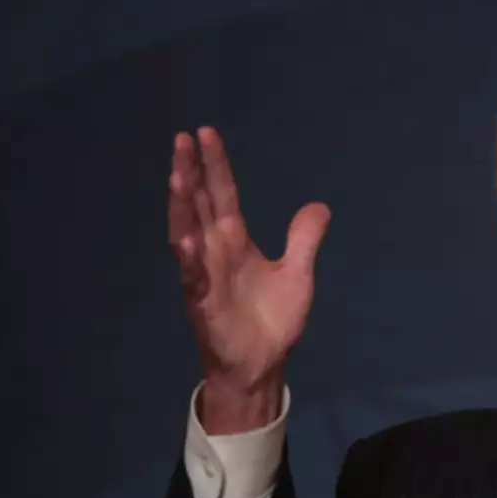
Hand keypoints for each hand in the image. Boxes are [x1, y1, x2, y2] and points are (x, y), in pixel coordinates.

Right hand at [168, 127, 329, 428]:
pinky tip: (186, 240)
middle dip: (189, 173)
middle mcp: (214, 252)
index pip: (222, 194)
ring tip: (177, 176)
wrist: (263, 364)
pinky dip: (190, 260)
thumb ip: (304, 239)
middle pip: (198, 205)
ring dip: (181, 207)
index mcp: (234, 241)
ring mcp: (205, 276)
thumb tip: (319, 206)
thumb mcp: (298, 273)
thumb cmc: (272, 320)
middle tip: (182, 139)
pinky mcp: (203, 304)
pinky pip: (193, 279)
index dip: (215, 166)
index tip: (205, 133)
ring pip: (187, 234)